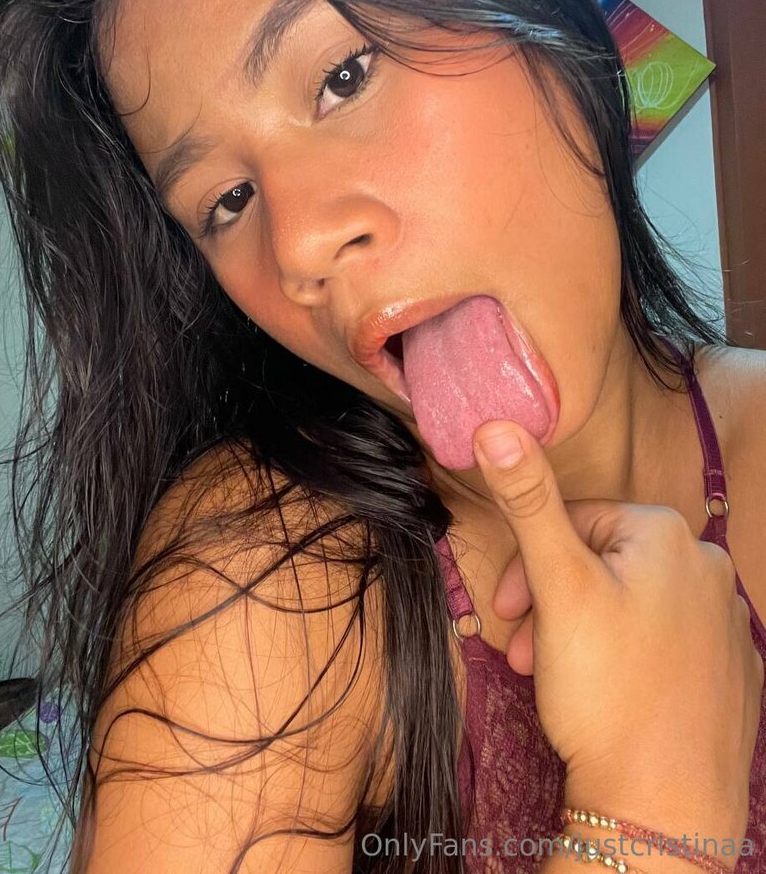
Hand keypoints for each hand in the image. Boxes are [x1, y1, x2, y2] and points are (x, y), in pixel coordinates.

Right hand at [471, 420, 763, 852]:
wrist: (664, 807)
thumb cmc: (607, 690)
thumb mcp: (557, 585)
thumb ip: (528, 500)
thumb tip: (497, 425)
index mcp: (666, 534)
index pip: (573, 521)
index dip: (527, 565)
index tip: (502, 611)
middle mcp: (708, 567)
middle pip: (601, 563)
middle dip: (550, 602)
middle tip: (520, 648)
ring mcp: (727, 621)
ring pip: (630, 604)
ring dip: (580, 631)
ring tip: (553, 676)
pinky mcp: (734, 671)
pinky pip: (665, 643)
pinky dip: (626, 657)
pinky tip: (606, 693)